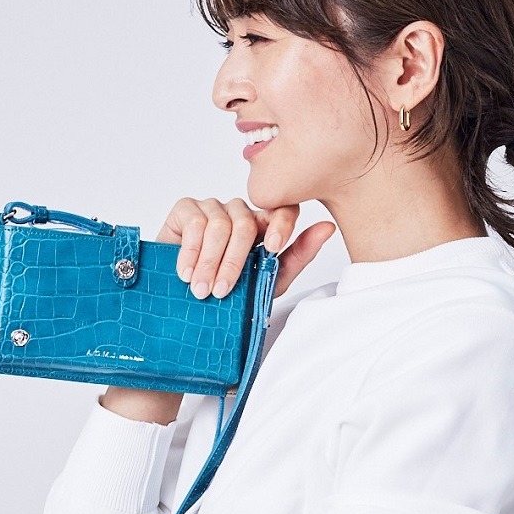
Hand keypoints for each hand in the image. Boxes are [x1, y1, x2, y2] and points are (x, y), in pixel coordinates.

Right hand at [158, 197, 336, 301]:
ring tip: (200, 289)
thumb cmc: (228, 293)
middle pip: (246, 224)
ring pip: (220, 225)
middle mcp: (239, 212)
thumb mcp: (268, 281)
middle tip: (221, 291)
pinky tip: (185, 273)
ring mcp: (213, 207)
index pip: (281, 210)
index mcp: (263, 225)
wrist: (186, 306)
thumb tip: (328, 227)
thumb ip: (298, 256)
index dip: (280, 225)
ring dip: (209, 263)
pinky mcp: (186, 208)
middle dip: (234, 263)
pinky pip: (195, 223)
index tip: (272, 249)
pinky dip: (190, 253)